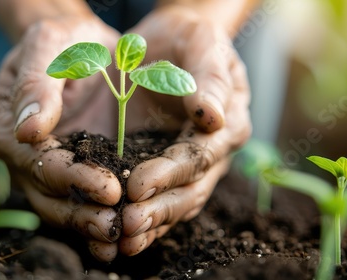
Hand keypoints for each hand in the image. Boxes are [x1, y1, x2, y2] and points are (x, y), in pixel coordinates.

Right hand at [0, 14, 124, 260]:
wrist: (83, 47)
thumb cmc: (62, 42)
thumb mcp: (47, 46)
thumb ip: (35, 84)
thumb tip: (28, 129)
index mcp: (12, 130)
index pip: (40, 163)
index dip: (73, 178)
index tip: (108, 188)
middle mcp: (27, 158)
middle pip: (49, 196)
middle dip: (82, 214)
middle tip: (117, 226)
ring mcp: (51, 169)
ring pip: (64, 207)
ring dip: (91, 226)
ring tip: (123, 236)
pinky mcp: (78, 172)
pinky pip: (84, 201)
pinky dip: (101, 218)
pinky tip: (126, 233)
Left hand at [111, 6, 251, 255]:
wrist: (168, 43)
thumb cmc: (187, 38)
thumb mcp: (202, 41)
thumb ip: (210, 75)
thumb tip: (214, 117)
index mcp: (227, 122)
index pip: (200, 155)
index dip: (171, 172)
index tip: (139, 184)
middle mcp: (212, 153)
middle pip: (190, 189)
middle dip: (159, 208)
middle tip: (128, 224)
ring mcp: (190, 167)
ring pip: (175, 204)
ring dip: (150, 223)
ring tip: (122, 237)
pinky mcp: (166, 171)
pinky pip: (157, 201)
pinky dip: (143, 220)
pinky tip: (119, 234)